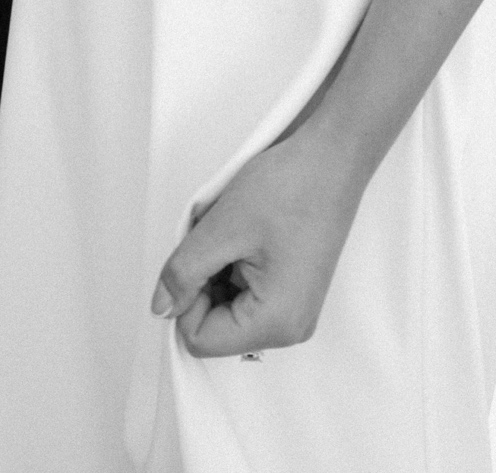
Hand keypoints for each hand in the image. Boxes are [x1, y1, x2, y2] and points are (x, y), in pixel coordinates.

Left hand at [150, 122, 362, 358]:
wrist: (334, 157)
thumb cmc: (291, 186)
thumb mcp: (222, 228)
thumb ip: (183, 273)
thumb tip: (161, 307)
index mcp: (275, 323)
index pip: (200, 339)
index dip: (184, 297)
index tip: (194, 256)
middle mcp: (290, 328)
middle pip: (216, 326)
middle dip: (202, 280)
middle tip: (213, 236)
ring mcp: (295, 310)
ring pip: (228, 307)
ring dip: (217, 269)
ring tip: (233, 229)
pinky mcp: (294, 291)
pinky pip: (248, 294)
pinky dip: (233, 264)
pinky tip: (245, 232)